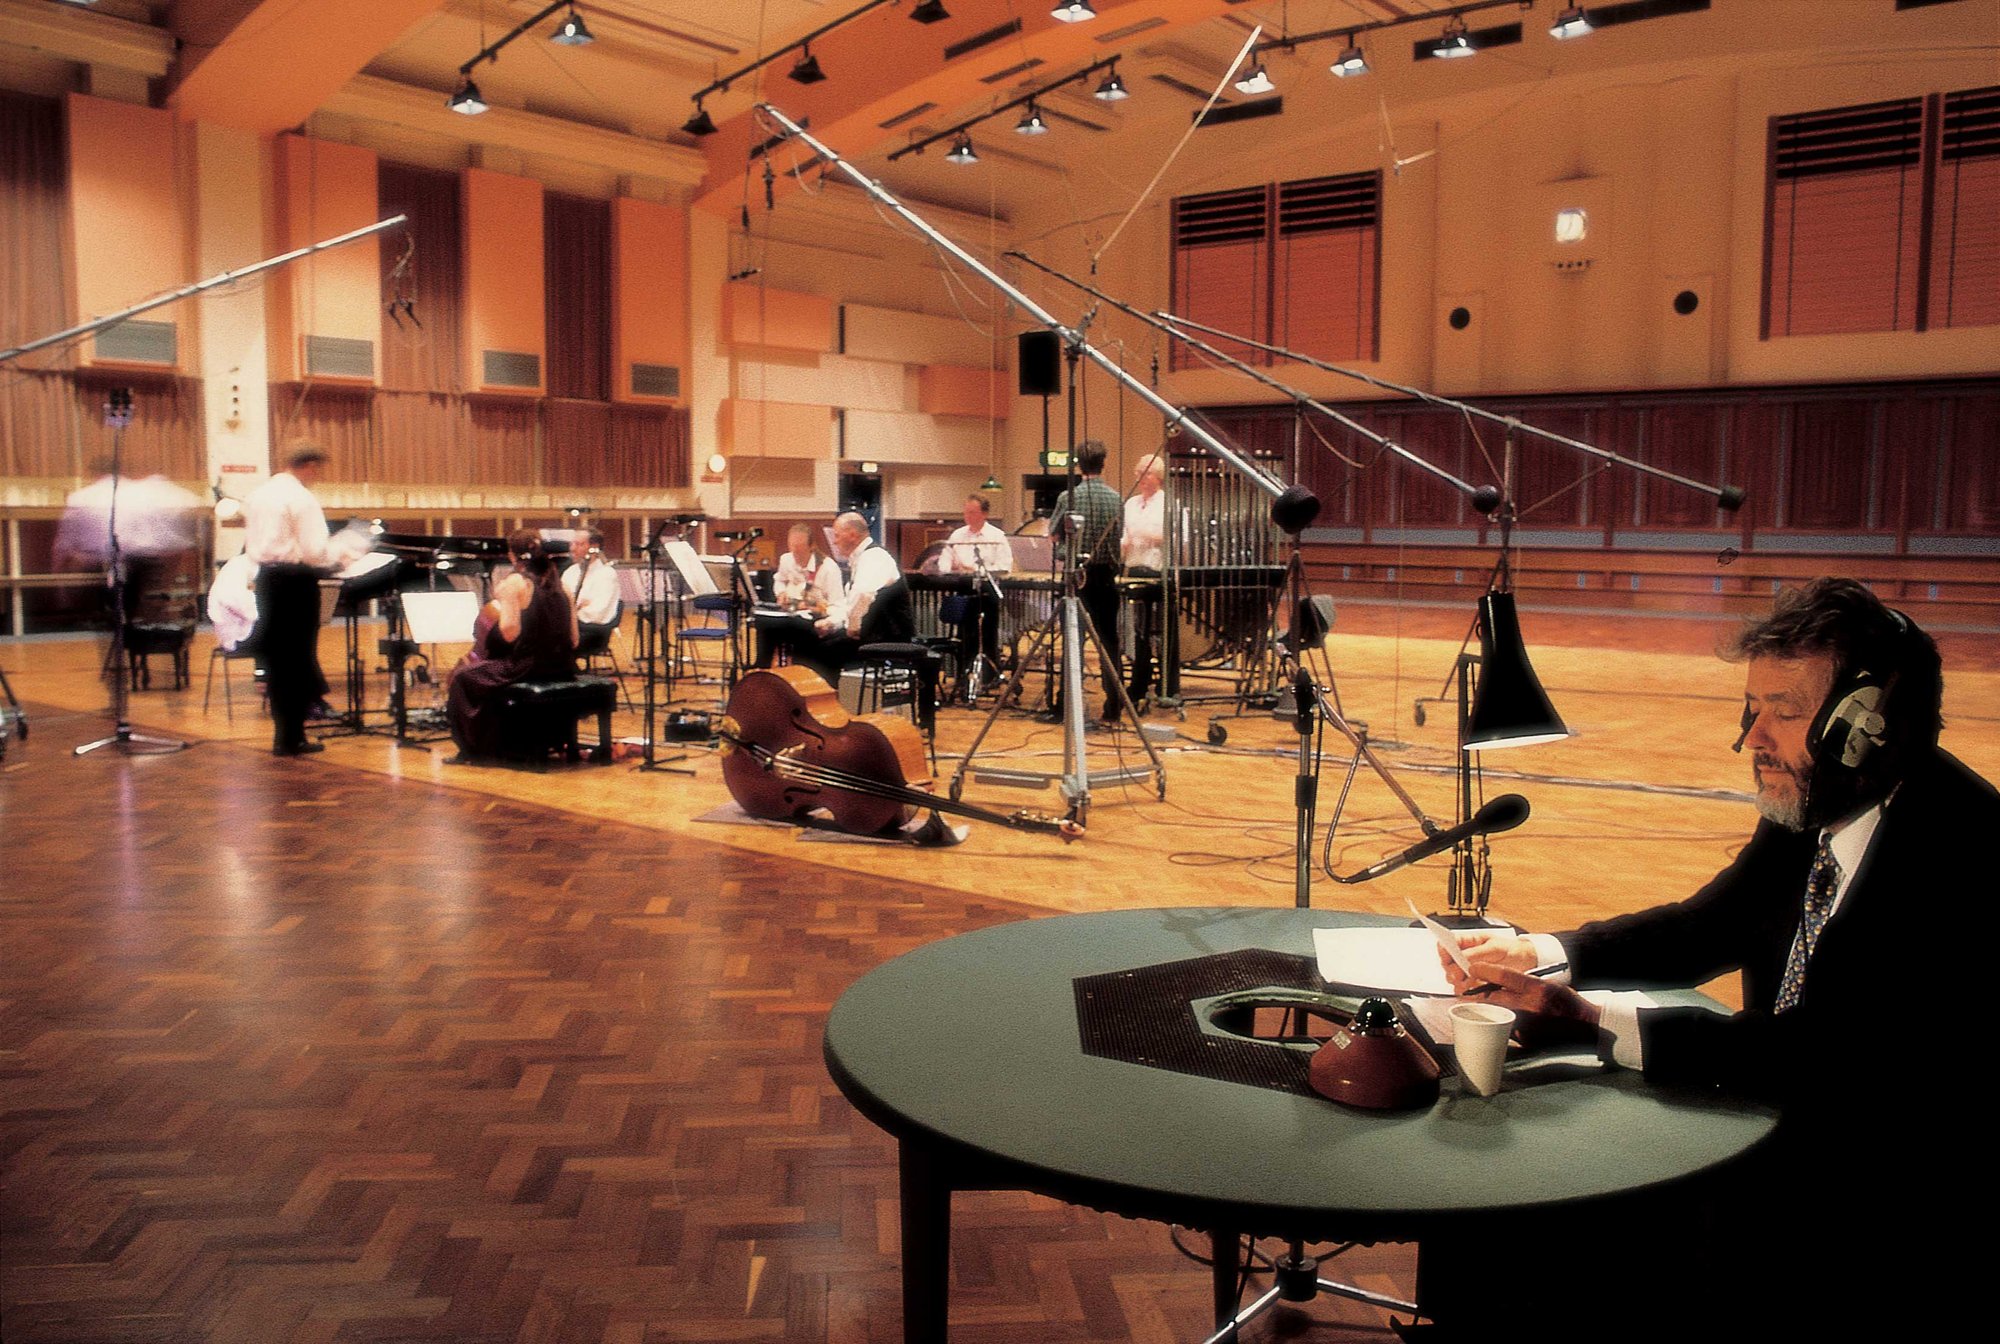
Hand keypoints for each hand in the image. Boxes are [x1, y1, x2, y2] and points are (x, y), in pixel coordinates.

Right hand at [1439, 932, 1536, 993]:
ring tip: (1469, 984)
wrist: (1525, 963)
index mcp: (1467, 942)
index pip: (1447, 944)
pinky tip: (1473, 991)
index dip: (1444, 950)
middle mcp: (1464, 957)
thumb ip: (1477, 953)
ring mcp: (1468, 971)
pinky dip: (1467, 992)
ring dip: (1459, 983)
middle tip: (1459, 975)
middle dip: (1452, 971)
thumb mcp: (1495, 948)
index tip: (1448, 957)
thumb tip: (1462, 959)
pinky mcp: (1473, 984)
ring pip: (1453, 979)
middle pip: (1447, 964)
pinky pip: (1464, 990)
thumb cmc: (1510, 950)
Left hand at [1458, 964, 1600, 1048]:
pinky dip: (1498, 1023)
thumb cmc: (1566, 1003)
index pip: (1505, 976)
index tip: (1472, 967)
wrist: (1586, 1027)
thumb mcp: (1547, 985)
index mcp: (1538, 990)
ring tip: (1473, 1004)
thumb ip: (1523, 983)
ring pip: (1495, 1014)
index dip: (1485, 970)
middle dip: (1475, 992)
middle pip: (1493, 996)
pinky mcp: (1526, 1040)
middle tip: (1464, 989)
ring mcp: (1528, 1026)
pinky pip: (1505, 1029)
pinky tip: (1493, 1020)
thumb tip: (1494, 980)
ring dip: (1483, 1009)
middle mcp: (1532, 1008)